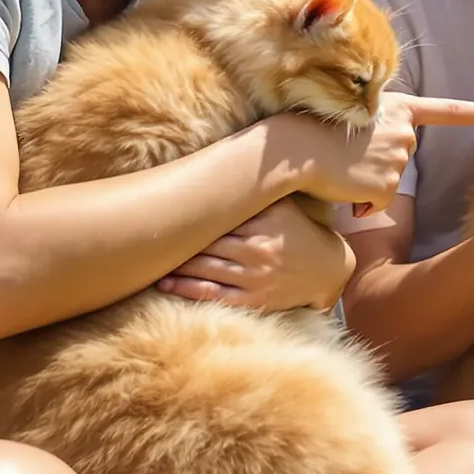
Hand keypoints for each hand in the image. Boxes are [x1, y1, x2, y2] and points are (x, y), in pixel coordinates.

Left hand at [158, 199, 353, 311]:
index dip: (188, 216)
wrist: (329, 270)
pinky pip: (213, 296)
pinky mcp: (255, 301)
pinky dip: (187, 290)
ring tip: (149, 260)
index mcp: (264, 224)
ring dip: (175, 266)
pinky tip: (167, 284)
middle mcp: (258, 251)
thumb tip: (219, 171)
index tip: (161, 210)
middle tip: (145, 236)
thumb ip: (256, 194)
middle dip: (176, 241)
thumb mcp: (285, 207)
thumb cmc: (299, 233)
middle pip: (206, 244)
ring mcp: (256, 278)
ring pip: (204, 270)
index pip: (217, 219)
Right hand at [294, 93, 473, 209]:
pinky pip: (379, 204)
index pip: (451, 111)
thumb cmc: (313, 132)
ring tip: (340, 167)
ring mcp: (399, 157)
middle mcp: (406, 131)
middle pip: (403, 158)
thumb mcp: (354, 118)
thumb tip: (384, 159)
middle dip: (378, 167)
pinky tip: (342, 185)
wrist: (291, 148)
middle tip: (346, 154)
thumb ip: (380, 130)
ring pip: (390, 184)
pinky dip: (360, 202)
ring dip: (366, 184)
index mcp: (400, 108)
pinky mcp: (388, 184)